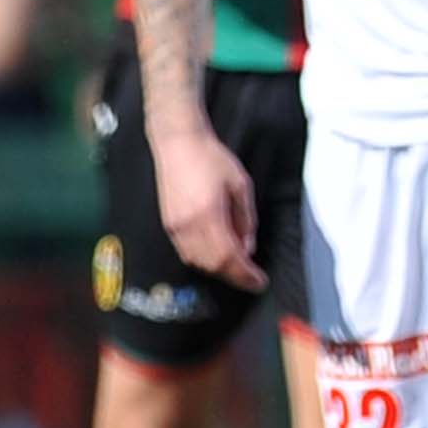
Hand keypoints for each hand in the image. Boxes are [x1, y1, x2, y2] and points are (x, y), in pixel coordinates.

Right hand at [151, 119, 265, 286]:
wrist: (178, 144)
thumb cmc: (212, 159)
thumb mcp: (241, 185)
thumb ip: (246, 219)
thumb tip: (248, 247)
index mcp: (209, 216)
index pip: (228, 258)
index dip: (244, 275)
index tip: (259, 282)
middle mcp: (188, 227)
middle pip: (212, 265)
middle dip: (234, 275)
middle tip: (252, 276)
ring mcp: (174, 228)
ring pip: (198, 262)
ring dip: (219, 268)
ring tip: (237, 264)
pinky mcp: (168, 225)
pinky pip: (187, 253)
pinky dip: (204, 259)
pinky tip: (217, 253)